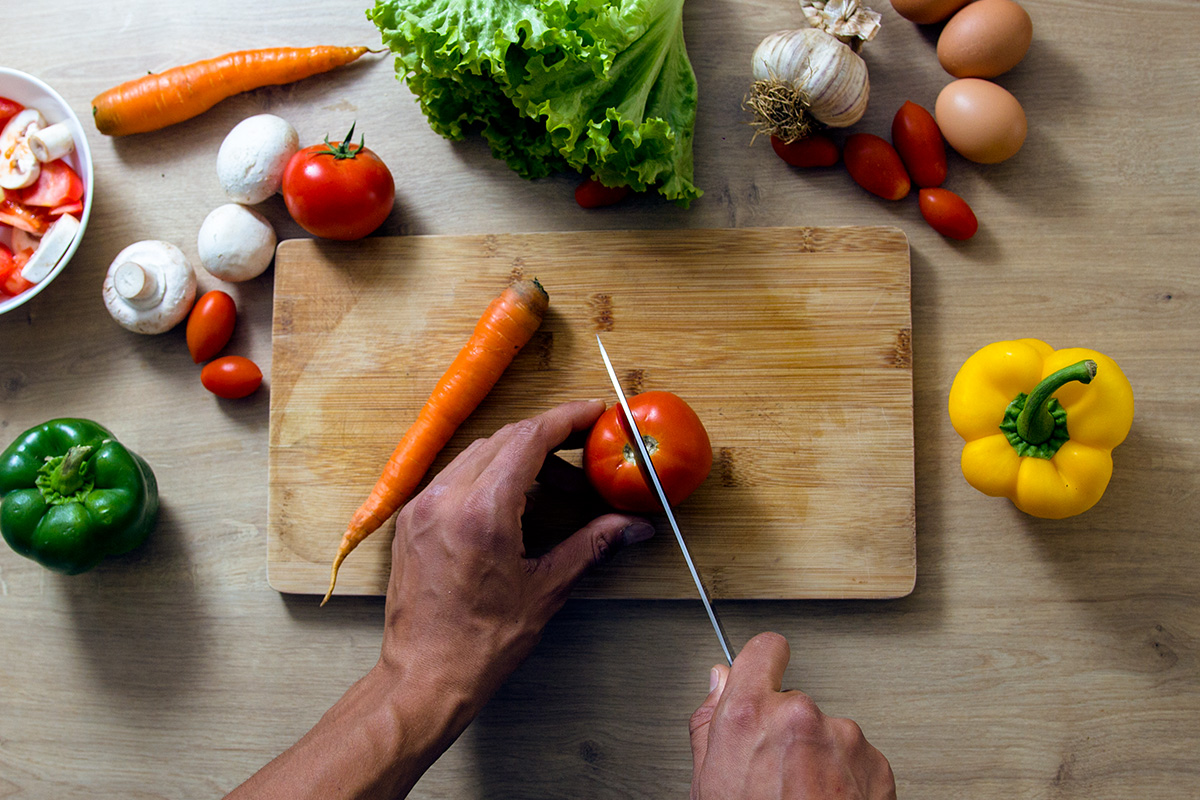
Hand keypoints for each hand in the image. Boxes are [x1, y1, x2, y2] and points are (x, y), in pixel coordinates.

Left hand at [379, 399, 654, 719]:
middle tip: (585, 450)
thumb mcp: (546, 590)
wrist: (424, 677)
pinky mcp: (411, 519)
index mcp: (482, 512)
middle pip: (505, 438)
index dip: (567, 418)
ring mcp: (423, 506)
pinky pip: (454, 475)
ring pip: (478, 453)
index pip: (530, 438)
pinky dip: (488, 474)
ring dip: (519, 455)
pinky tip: (514, 500)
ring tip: (555, 484)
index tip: (595, 413)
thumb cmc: (480, 644)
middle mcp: (446, 498)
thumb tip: (633, 527)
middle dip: (549, 437)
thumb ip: (592, 546)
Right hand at [689, 633, 895, 799]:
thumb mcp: (707, 782)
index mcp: (750, 714)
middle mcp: (799, 717)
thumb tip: (718, 683)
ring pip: (826, 731)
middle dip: (785, 729)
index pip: (763, 650)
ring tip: (801, 797)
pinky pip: (856, 756)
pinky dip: (846, 777)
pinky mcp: (875, 761)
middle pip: (793, 701)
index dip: (761, 663)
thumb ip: (710, 722)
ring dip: (818, 756)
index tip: (764, 670)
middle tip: (773, 772)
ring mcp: (842, 738)